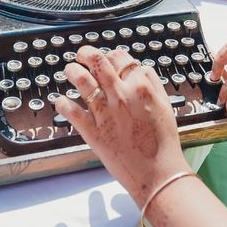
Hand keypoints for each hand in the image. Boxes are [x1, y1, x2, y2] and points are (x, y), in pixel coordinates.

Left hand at [53, 46, 189, 205]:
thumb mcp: (165, 105)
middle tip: (81, 54)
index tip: (108, 59)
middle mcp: (121, 95)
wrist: (157, 173)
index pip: (120, 58)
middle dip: (86, 53)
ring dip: (73, 71)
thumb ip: (152, 83)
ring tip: (70, 70)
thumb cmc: (163, 142)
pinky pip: (71, 111)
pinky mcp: (92, 131)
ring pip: (82, 80)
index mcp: (140, 87)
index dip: (112, 56)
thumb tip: (139, 69)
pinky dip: (62, 103)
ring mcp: (105, 112)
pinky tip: (61, 101)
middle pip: (98, 62)